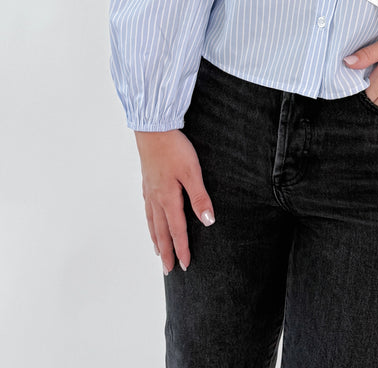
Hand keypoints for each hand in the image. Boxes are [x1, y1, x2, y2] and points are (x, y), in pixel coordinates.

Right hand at [134, 129, 214, 274]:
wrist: (153, 129)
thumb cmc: (174, 148)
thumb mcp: (192, 172)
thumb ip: (199, 197)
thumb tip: (208, 221)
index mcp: (168, 199)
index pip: (177, 230)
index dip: (182, 249)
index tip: (185, 265)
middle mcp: (156, 198)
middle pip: (161, 231)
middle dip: (167, 252)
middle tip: (168, 270)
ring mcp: (149, 190)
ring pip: (152, 222)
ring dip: (156, 239)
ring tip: (158, 252)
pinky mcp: (147, 181)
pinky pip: (147, 209)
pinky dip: (150, 222)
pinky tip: (151, 221)